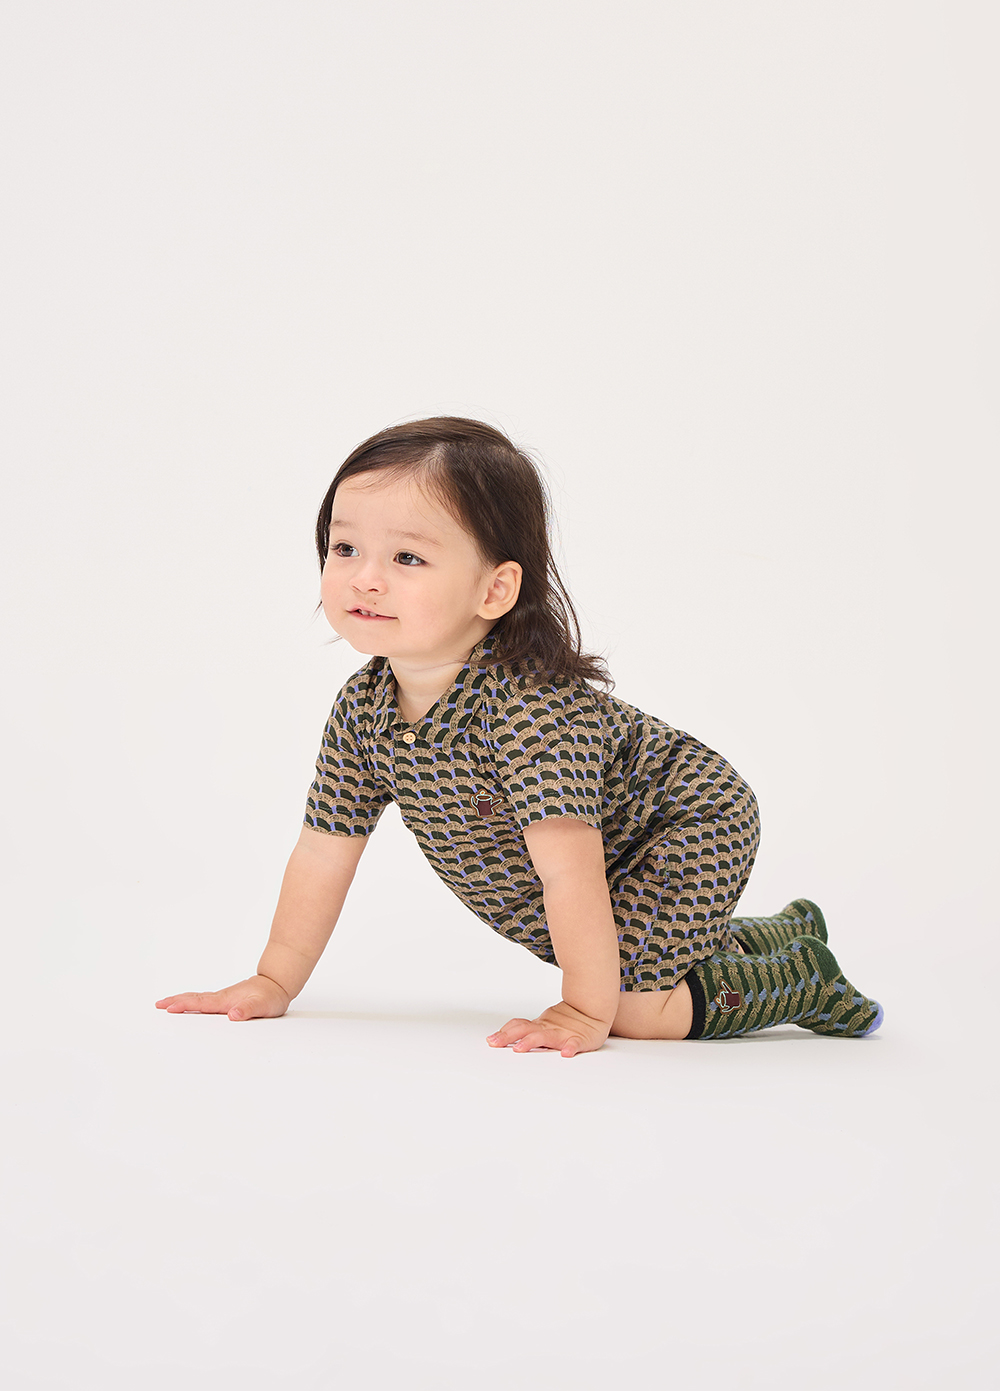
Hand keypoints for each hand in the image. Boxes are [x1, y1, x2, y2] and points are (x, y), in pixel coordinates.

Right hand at [155, 974, 290, 1021]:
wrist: (277, 983)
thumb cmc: (271, 996)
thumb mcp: (263, 1005)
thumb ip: (248, 1009)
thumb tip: (233, 1015)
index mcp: (226, 1000)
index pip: (201, 1003)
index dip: (185, 1005)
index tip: (169, 1007)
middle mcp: (222, 998)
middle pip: (194, 998)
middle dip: (175, 1001)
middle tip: (157, 1005)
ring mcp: (223, 998)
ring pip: (197, 999)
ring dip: (181, 1001)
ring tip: (166, 1004)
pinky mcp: (226, 1000)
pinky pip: (204, 1001)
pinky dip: (192, 1002)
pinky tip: (189, 1006)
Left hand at [486, 1000, 609, 1057]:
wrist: (593, 1010)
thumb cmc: (566, 1021)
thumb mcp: (544, 1024)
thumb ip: (526, 1029)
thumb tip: (500, 1036)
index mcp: (540, 1025)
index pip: (519, 1025)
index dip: (504, 1032)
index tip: (490, 1040)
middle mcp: (548, 1028)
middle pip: (525, 1030)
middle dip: (508, 1036)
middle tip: (494, 1043)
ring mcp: (563, 1033)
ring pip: (545, 1037)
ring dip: (531, 1042)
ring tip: (519, 1048)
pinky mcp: (580, 1040)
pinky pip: (575, 1044)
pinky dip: (570, 1048)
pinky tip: (566, 1053)